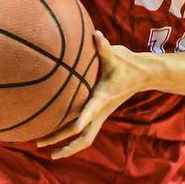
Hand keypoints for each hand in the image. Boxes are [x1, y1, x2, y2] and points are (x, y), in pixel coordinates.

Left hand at [37, 31, 151, 157]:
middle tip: (42, 146)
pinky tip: (55, 137)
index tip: (73, 128)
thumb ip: (103, 46)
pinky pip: (84, 132)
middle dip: (64, 143)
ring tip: (45, 149)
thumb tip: (95, 33)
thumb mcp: (115, 54)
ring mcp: (101, 115)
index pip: (93, 109)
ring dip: (65, 146)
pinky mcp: (99, 114)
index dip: (84, 118)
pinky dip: (70, 138)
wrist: (142, 74)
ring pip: (84, 138)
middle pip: (85, 135)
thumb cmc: (126, 63)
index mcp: (104, 96)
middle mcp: (102, 110)